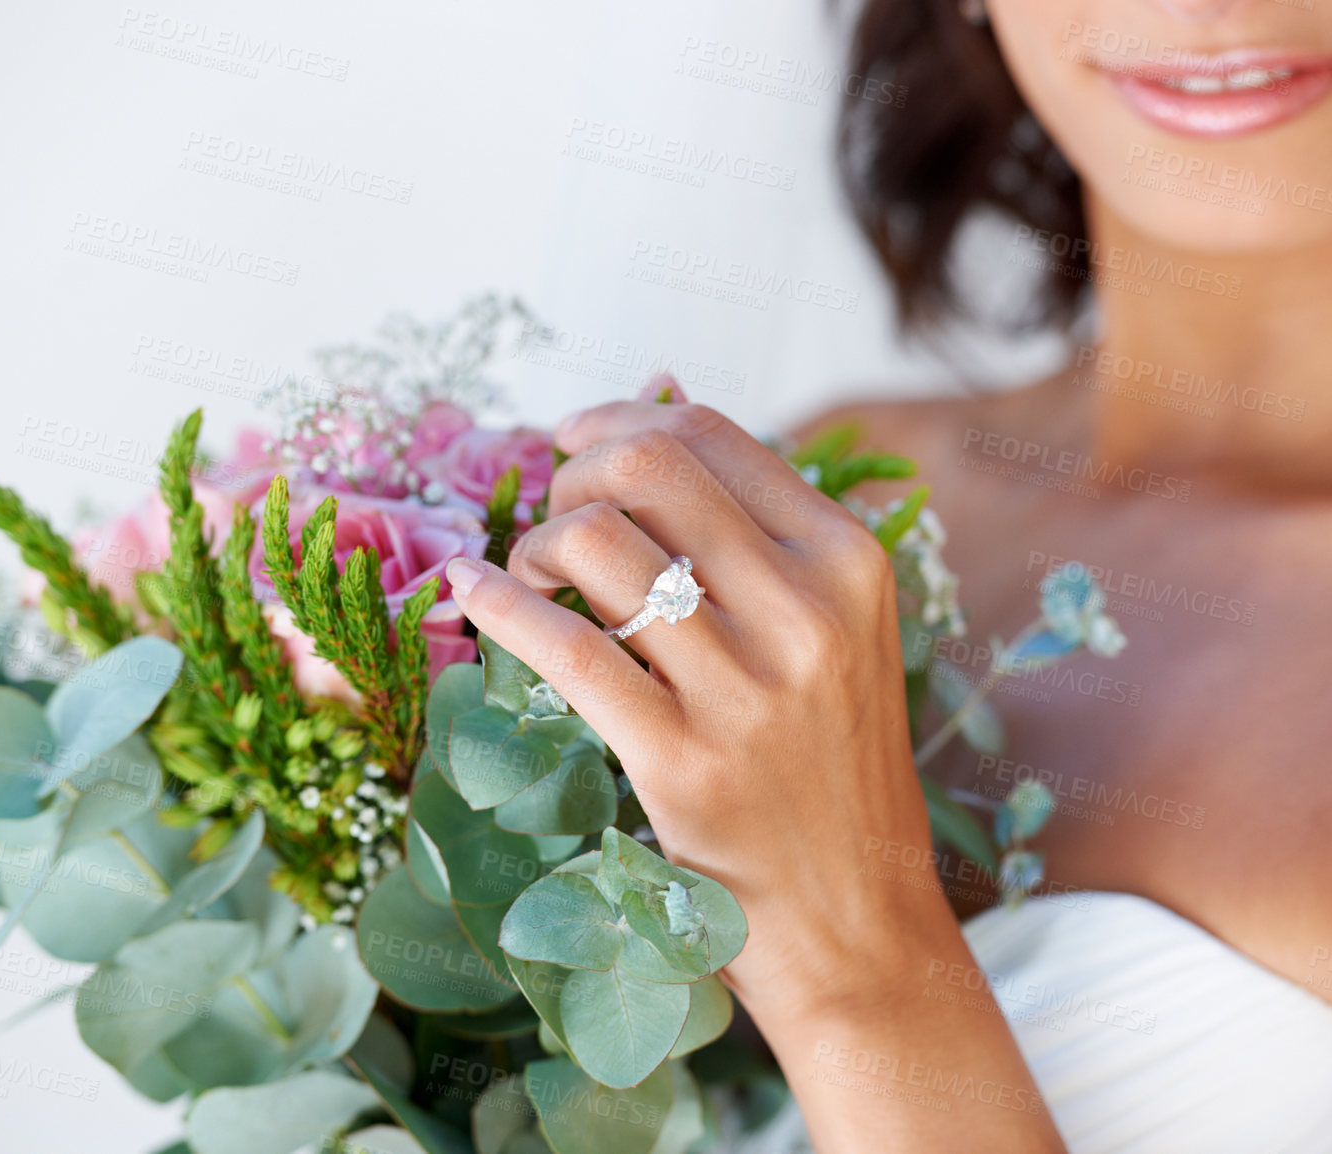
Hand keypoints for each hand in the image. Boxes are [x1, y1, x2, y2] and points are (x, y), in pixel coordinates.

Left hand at [444, 387, 944, 1016]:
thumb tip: (655, 409)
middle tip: (553, 521)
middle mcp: (804, 608)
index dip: (618, 419)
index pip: (707, 434)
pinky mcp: (680, 761)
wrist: (861, 923)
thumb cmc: (832, 771)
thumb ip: (760, 537)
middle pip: (644, 466)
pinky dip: (497, 605)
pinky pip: (563, 646)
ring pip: (595, 542)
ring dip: (534, 545)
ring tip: (531, 579)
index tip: (573, 441)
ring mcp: (743, 687)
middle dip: (570, 475)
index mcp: (845, 560)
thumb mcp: (836, 634)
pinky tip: (471, 593)